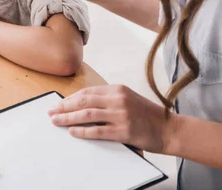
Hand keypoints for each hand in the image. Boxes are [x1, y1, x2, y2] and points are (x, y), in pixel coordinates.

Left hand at [48, 85, 178, 153]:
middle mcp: (118, 99)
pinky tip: (72, 132)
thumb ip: (109, 100)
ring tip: (56, 122)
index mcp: (117, 89)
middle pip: (83, 101)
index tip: (59, 104)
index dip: (70, 99)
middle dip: (64, 107)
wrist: (170, 129)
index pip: (87, 92)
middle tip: (51, 113)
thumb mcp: (128, 100)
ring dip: (68, 118)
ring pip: (87, 115)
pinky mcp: (124, 131)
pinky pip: (97, 131)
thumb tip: (83, 105)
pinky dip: (82, 131)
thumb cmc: (148, 116)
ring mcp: (121, 114)